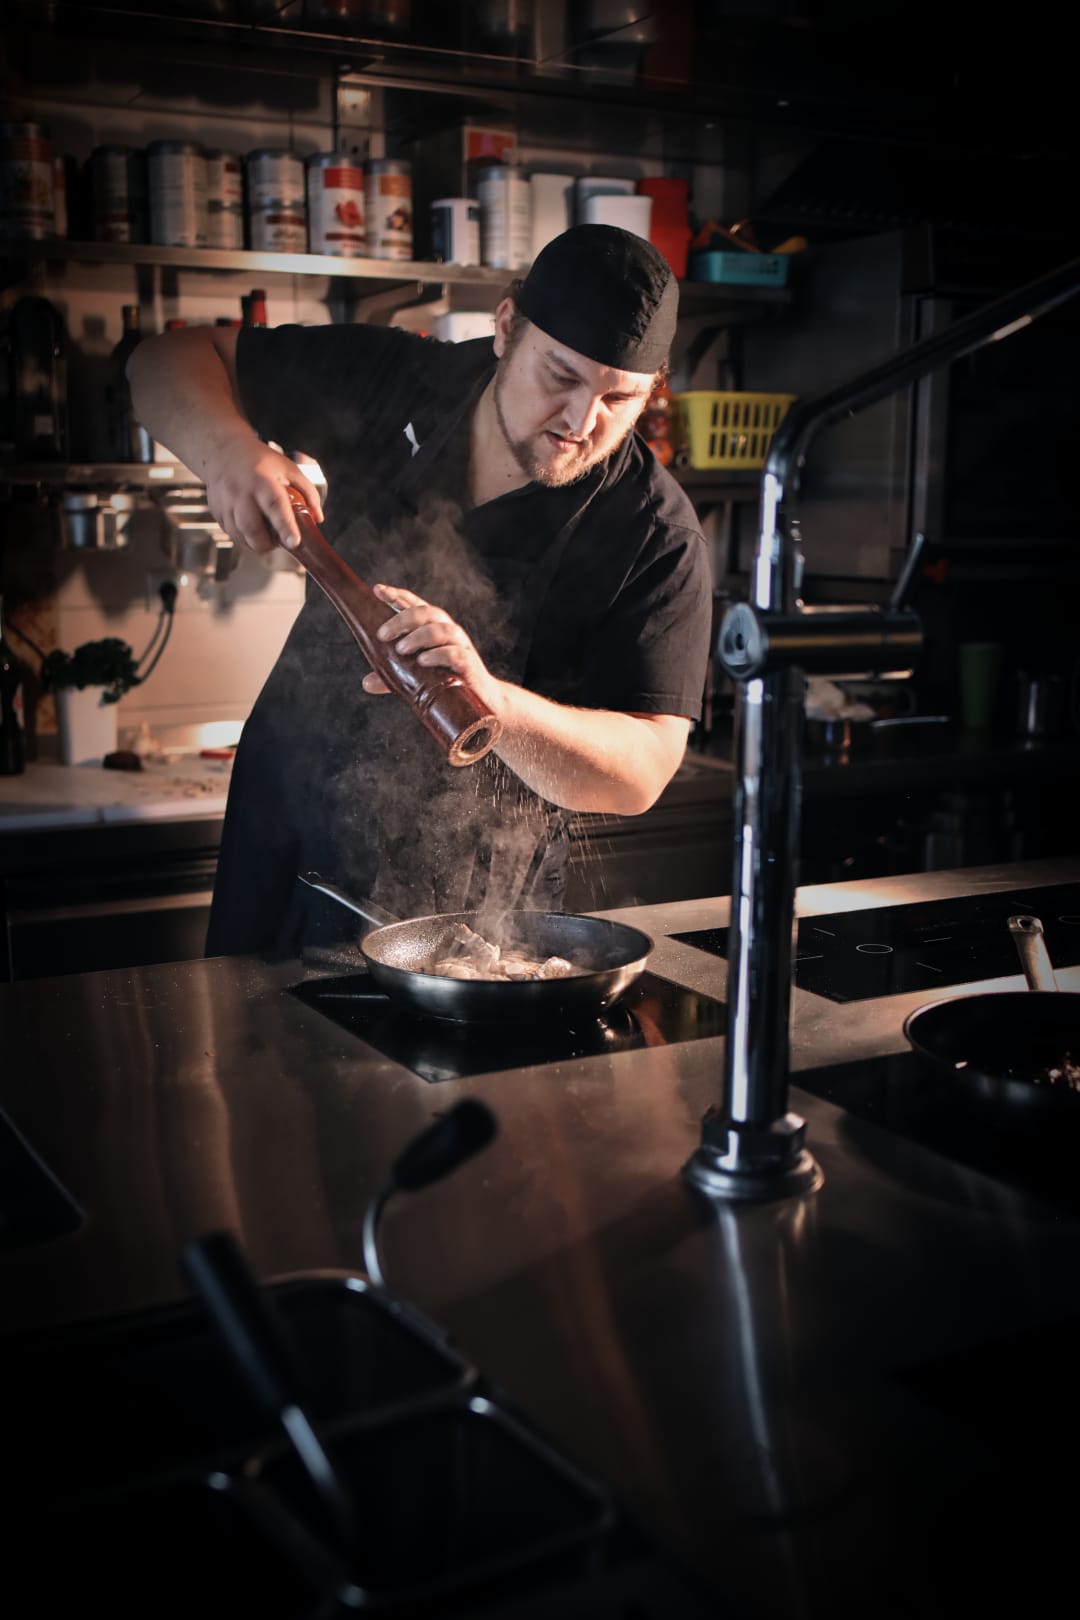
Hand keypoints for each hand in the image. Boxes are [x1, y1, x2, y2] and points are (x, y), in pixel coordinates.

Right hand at [201, 434, 323, 554]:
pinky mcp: (218, 513)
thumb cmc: (259, 461)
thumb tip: (317, 518)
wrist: (224, 451)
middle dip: (268, 544)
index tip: (295, 542)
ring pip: (242, 537)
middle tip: (278, 538)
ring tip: (265, 528)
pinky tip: (251, 524)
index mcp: (262, 481)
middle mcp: (241, 493)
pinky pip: (233, 534)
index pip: (275, 506)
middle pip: (253, 530)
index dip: (286, 527)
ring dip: (257, 541)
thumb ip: (308, 492)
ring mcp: (226, 504)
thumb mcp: (289, 469)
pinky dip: (245, 536)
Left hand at [363, 584, 501, 711]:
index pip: (415, 604)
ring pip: (440, 630)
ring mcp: (460, 646)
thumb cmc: (445, 681)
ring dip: (418, 637)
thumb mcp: (415, 677)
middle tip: (382, 635)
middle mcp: (447, 631)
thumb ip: (392, 677)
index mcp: (432, 627)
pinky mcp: (468, 664)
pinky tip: (423, 661)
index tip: (377, 590)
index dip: (397, 595)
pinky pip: (454, 654)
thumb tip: (366, 682)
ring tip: (400, 650)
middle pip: (426, 612)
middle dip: (402, 619)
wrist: (479, 701)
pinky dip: (437, 655)